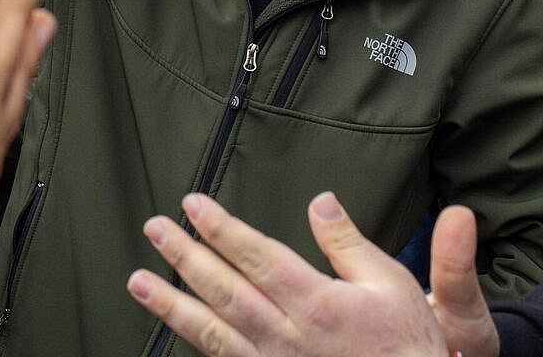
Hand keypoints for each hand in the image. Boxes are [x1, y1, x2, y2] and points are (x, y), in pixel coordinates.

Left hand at [127, 192, 483, 356]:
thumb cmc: (404, 341)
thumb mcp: (388, 282)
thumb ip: (347, 242)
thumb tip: (320, 201)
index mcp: (315, 301)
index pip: (256, 256)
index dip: (220, 229)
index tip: (192, 205)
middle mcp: (287, 336)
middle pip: (224, 291)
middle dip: (184, 257)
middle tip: (154, 229)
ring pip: (212, 333)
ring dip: (171, 306)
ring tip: (138, 283)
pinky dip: (197, 346)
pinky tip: (175, 331)